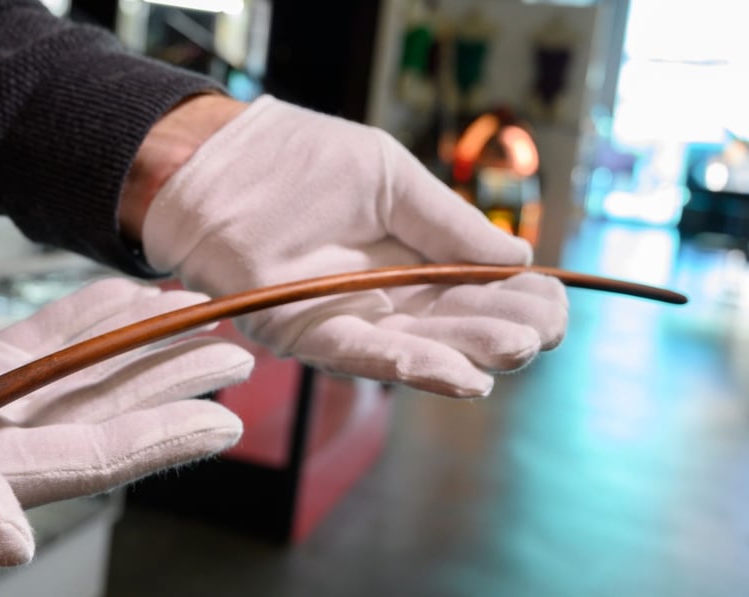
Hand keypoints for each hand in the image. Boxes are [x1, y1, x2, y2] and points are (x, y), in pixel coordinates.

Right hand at [0, 279, 252, 564]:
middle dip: (173, 380)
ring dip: (141, 342)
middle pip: (107, 408)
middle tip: (239, 353)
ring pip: (83, 368)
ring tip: (196, 315)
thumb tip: (15, 541)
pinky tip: (125, 299)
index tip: (224, 417)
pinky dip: (86, 316)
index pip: (93, 456)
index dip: (162, 436)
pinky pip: (42, 338)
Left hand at [140, 95, 566, 396]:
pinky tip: (456, 375)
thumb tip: (518, 257)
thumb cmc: (300, 160)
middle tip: (543, 333)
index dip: (515, 300)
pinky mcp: (302, 332)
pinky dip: (406, 364)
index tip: (554, 301)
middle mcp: (382, 299)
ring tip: (516, 351)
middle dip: (501, 333)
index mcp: (409, 261)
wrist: (217, 161)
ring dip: (465, 354)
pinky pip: (359, 354)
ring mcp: (343, 319)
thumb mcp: (390, 179)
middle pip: (451, 328)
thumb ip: (447, 223)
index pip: (474, 291)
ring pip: (414, 348)